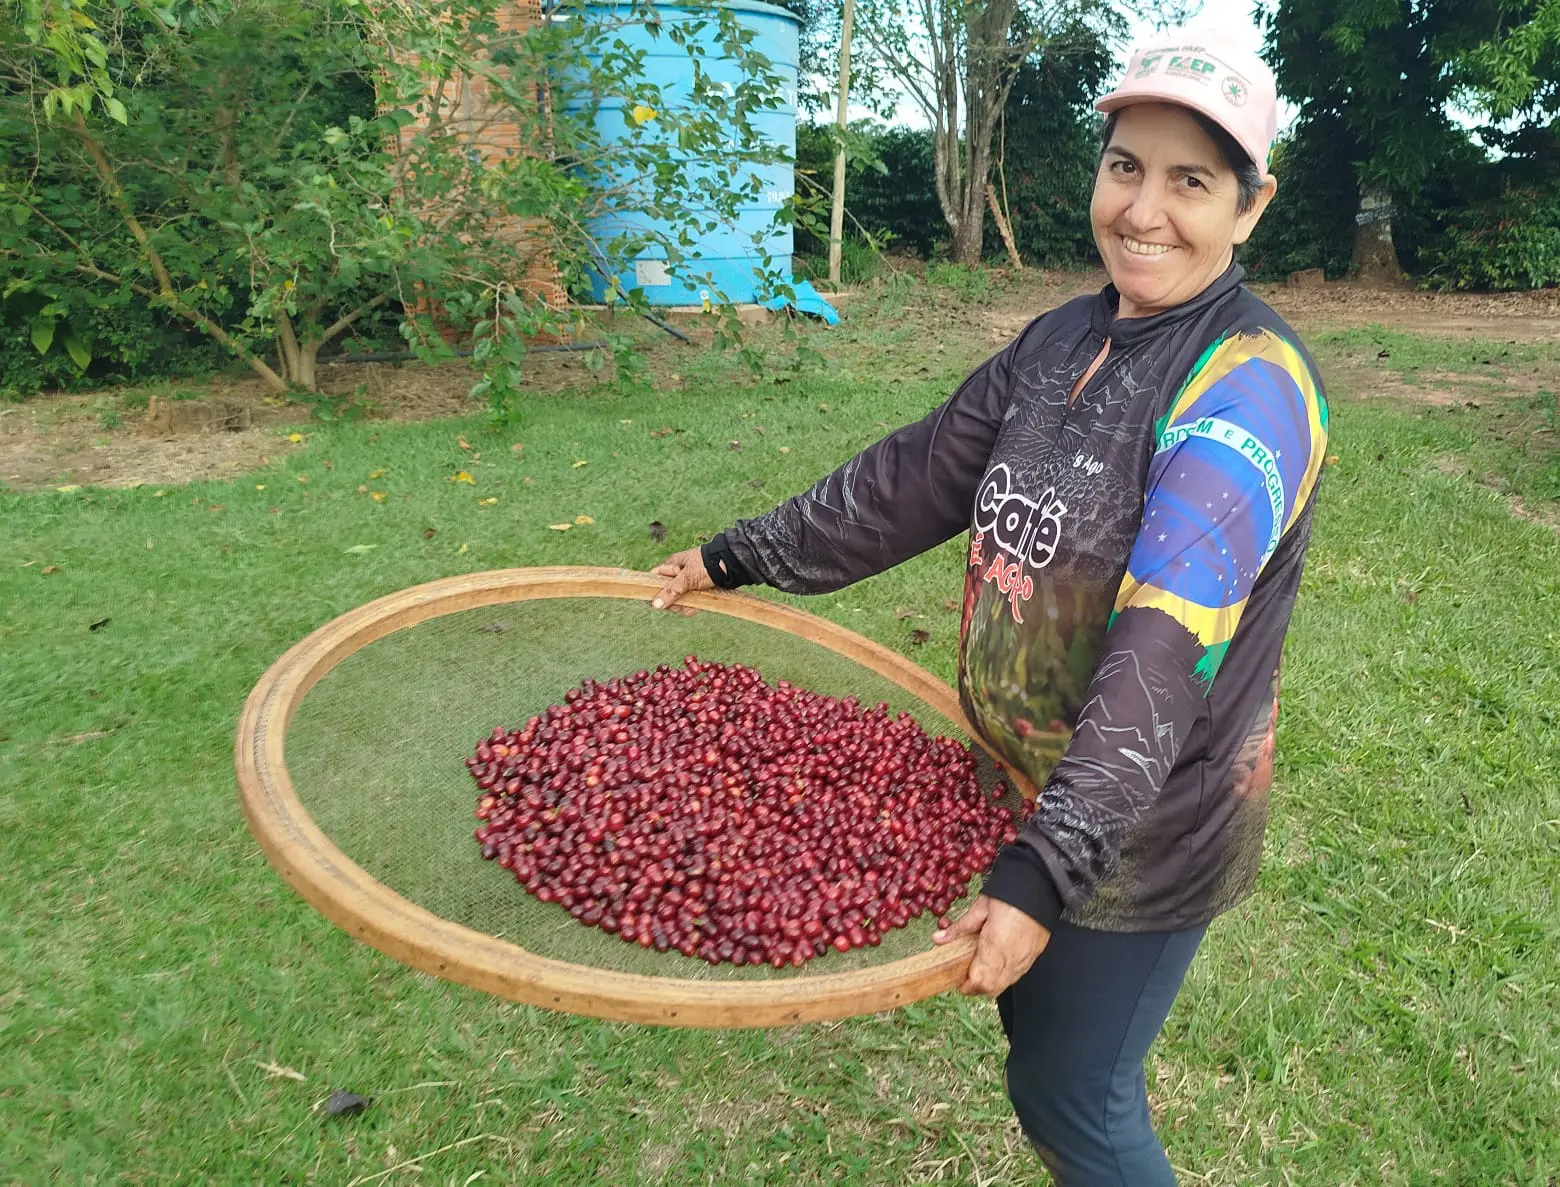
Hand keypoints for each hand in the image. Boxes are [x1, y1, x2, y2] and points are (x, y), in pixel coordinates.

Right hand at [651, 547, 712, 611]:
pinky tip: (696, 608)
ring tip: (692, 605)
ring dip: (684, 605)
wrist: (731, 566)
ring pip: (679, 599)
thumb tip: (655, 604)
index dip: (654, 589)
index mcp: (672, 565)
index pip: (655, 578)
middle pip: (667, 592)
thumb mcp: (686, 578)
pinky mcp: (698, 590)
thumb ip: (671, 591)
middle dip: (673, 601)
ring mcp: (688, 583)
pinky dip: (693, 606)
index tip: (654, 601)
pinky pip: (690, 601)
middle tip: (680, 604)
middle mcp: (678, 574)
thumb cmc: (706, 566)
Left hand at [932, 895, 1050, 996]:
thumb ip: (960, 928)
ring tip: (981, 966)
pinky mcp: (1034, 956)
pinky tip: (998, 960)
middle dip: (977, 987)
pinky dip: (1004, 974)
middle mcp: (1011, 959)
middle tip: (967, 975)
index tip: (958, 980)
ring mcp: (1025, 960)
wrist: (1040, 887)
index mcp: (994, 946)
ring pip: (1005, 984)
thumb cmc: (1008, 895)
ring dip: (991, 982)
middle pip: (992, 989)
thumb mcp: (980, 908)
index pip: (979, 982)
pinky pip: (1017, 975)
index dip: (967, 986)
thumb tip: (937, 939)